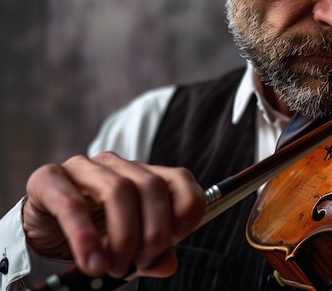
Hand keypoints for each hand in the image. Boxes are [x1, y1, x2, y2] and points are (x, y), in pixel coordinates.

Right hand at [22, 152, 205, 278]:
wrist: (42, 233)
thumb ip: (151, 255)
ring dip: (123, 235)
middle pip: (151, 186)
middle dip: (153, 231)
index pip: (179, 178)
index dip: (187, 205)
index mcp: (143, 175)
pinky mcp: (50, 179)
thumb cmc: (93, 234)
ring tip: (116, 267)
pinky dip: (85, 236)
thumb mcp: (128, 248)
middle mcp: (117, 166)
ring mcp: (84, 168)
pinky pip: (71, 203)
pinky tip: (92, 261)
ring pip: (118, 190)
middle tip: (141, 262)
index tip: (180, 236)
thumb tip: (168, 264)